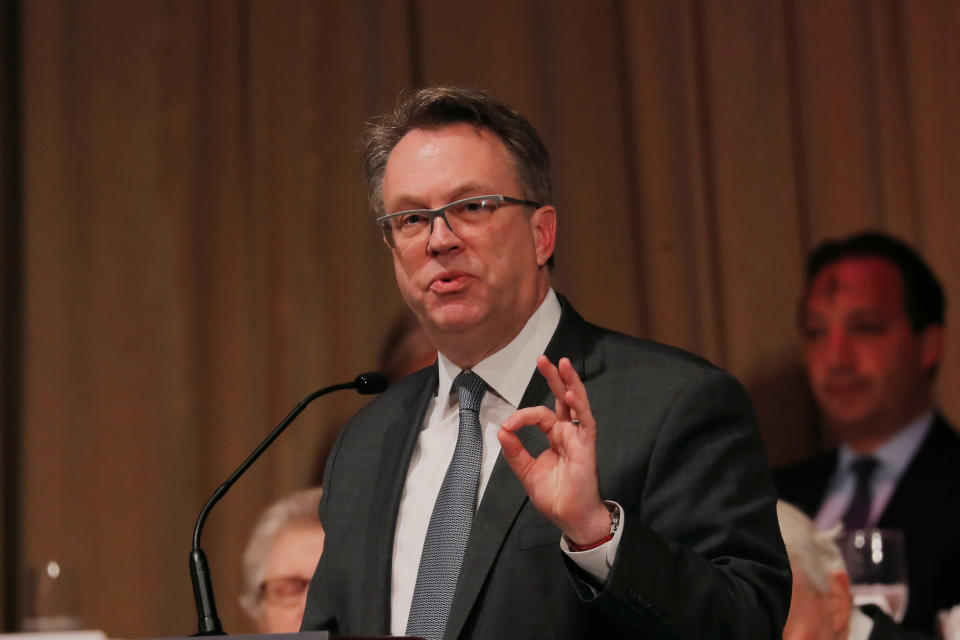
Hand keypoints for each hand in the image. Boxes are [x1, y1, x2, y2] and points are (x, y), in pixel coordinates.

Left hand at [498, 355, 610, 544]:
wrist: (570, 518)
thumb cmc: (555, 496)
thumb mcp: (526, 471)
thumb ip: (514, 450)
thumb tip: (502, 429)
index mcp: (555, 437)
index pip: (540, 415)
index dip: (522, 416)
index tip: (508, 426)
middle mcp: (568, 433)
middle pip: (562, 398)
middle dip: (553, 377)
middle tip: (542, 359)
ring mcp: (579, 438)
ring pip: (576, 403)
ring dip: (569, 382)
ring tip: (562, 363)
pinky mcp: (587, 447)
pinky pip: (585, 422)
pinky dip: (578, 406)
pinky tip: (570, 392)